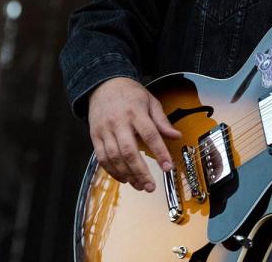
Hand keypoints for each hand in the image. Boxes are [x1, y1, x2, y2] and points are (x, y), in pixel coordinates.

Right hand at [87, 77, 181, 191]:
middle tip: (151, 186)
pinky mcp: (95, 136)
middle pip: (129, 151)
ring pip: (114, 157)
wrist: (103, 84)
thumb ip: (162, 121)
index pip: (150, 134)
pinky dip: (112, 171)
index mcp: (136, 112)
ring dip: (127, 175)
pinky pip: (102, 158)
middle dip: (140, 172)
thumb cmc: (129, 93)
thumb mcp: (150, 101)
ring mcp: (105, 130)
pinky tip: (123, 178)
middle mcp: (119, 122)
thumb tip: (176, 136)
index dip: (160, 152)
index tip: (168, 167)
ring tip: (139, 185)